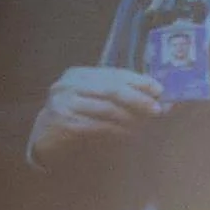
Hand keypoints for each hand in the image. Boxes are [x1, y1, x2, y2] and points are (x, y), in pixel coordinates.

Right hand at [28, 66, 164, 169]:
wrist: (45, 136)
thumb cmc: (78, 115)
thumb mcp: (98, 100)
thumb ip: (124, 96)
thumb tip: (163, 100)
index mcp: (80, 74)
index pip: (115, 74)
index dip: (139, 81)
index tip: (159, 89)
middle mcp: (69, 84)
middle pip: (112, 90)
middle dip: (138, 99)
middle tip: (157, 109)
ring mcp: (63, 102)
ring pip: (107, 109)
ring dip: (131, 118)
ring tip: (146, 125)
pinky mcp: (63, 123)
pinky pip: (97, 126)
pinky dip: (116, 131)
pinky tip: (128, 135)